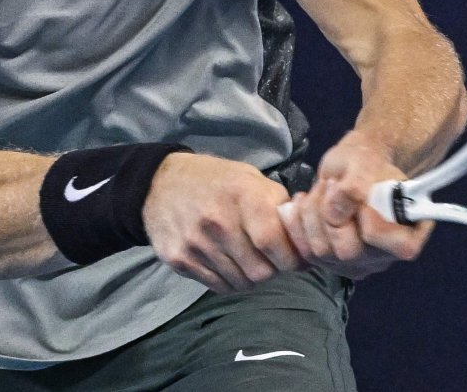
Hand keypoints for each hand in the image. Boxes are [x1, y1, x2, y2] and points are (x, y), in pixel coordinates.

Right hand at [141, 151, 303, 292]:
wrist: (160, 183)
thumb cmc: (216, 181)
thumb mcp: (250, 179)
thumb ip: (279, 206)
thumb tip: (305, 239)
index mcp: (241, 196)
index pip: (274, 243)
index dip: (291, 257)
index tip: (295, 258)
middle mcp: (217, 221)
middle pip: (260, 271)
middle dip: (273, 271)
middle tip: (271, 260)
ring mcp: (195, 243)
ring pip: (241, 283)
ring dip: (251, 276)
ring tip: (248, 258)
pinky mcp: (179, 260)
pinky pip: (218, 286)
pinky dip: (230, 280)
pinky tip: (228, 262)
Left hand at [278, 130, 432, 279]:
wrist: (352, 167)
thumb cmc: (367, 162)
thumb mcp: (365, 160)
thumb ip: (356, 183)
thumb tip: (338, 209)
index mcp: (410, 232)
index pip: (399, 247)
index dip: (374, 223)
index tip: (361, 195)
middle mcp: (386, 255)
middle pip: (349, 252)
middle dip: (332, 213)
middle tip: (332, 185)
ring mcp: (357, 263)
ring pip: (321, 251)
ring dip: (312, 213)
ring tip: (321, 189)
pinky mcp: (331, 263)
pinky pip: (305, 252)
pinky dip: (298, 222)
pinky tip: (306, 202)